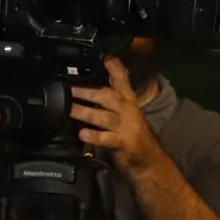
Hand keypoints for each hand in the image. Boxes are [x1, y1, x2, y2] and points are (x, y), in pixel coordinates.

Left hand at [70, 57, 163, 172]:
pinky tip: (83, 134)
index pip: (122, 80)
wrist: (149, 161)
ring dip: (86, 112)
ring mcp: (126, 127)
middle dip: (88, 91)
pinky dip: (95, 136)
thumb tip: (84, 88)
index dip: (115, 68)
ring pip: (106, 116)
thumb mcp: (121, 113)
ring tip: (70, 109)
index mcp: (127, 102)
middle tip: (70, 88)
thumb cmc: (130, 136)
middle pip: (110, 96)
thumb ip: (106, 101)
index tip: (105, 58)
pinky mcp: (124, 143)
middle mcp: (127, 111)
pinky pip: (108, 138)